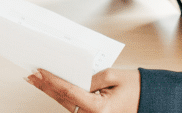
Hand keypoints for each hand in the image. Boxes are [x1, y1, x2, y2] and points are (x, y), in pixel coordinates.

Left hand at [25, 68, 139, 112]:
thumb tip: (72, 79)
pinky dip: (62, 96)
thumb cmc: (136, 88)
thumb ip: (90, 78)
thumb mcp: (113, 76)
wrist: (151, 100)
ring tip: (37, 80)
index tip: (39, 72)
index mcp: (98, 109)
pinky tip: (52, 87)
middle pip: (62, 99)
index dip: (51, 80)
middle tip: (31, 75)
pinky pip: (73, 106)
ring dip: (51, 91)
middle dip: (46, 86)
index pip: (68, 91)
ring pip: (65, 104)